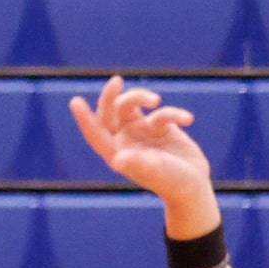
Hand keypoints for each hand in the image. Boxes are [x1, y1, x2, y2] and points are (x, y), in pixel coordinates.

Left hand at [70, 76, 221, 238]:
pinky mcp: (160, 128)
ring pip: (131, 106)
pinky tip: (187, 120)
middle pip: (110, 112)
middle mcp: (124, 140)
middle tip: (116, 81)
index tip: (75, 101)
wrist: (193, 186)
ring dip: (140, 97)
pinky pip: (162, 113)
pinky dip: (174, 113)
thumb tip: (117, 160)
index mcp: (115, 152)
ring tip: (155, 101)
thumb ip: (138, 163)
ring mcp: (141, 132)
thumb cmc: (171, 183)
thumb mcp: (154, 172)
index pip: (95, 133)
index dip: (84, 118)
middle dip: (111, 96)